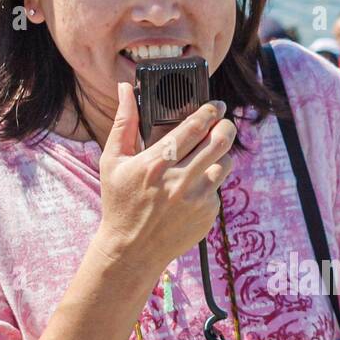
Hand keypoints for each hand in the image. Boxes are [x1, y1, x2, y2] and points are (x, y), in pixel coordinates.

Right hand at [96, 82, 236, 274]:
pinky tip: (193, 188)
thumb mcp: (113, 161)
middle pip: (220, 142)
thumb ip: (124, 123)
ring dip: (220, 155)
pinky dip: (209, 184)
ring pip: (225, 164)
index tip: (217, 104)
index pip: (195, 127)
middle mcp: (180, 180)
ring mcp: (197, 199)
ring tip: (209, 155)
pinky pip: (218, 190)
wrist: (132, 250)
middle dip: (226, 127)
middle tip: (224, 124)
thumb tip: (125, 89)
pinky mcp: (208, 215)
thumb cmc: (120, 202)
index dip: (211, 111)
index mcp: (157, 162)